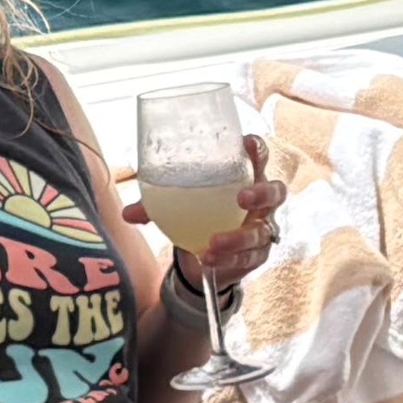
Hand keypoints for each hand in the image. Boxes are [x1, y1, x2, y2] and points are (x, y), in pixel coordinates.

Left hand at [127, 137, 285, 290]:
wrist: (206, 256)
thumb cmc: (200, 216)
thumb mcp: (179, 207)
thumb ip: (156, 206)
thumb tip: (127, 213)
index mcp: (244, 179)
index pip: (258, 158)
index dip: (257, 150)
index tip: (246, 143)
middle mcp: (260, 204)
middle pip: (275, 192)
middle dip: (262, 193)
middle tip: (242, 198)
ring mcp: (261, 230)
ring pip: (261, 232)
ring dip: (238, 237)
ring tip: (213, 242)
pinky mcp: (256, 256)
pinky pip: (247, 258)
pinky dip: (227, 260)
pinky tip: (209, 259)